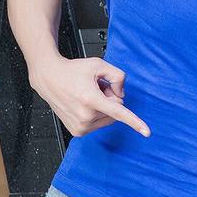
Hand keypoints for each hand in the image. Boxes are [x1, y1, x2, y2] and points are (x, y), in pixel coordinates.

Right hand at [29, 52, 151, 138]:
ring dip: (103, 107)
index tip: (147, 132)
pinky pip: (98, 124)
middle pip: (115, 111)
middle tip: (96, 89)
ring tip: (88, 96)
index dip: (135, 122)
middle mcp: (85, 116)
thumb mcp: (99, 64)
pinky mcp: (77, 131)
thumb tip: (121, 94)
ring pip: (108, 119)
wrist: (49, 78)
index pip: (119, 112)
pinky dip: (96, 114)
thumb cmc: (72, 70)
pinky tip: (84, 103)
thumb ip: (118, 76)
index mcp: (91, 99)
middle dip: (110, 99)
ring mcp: (80, 126)